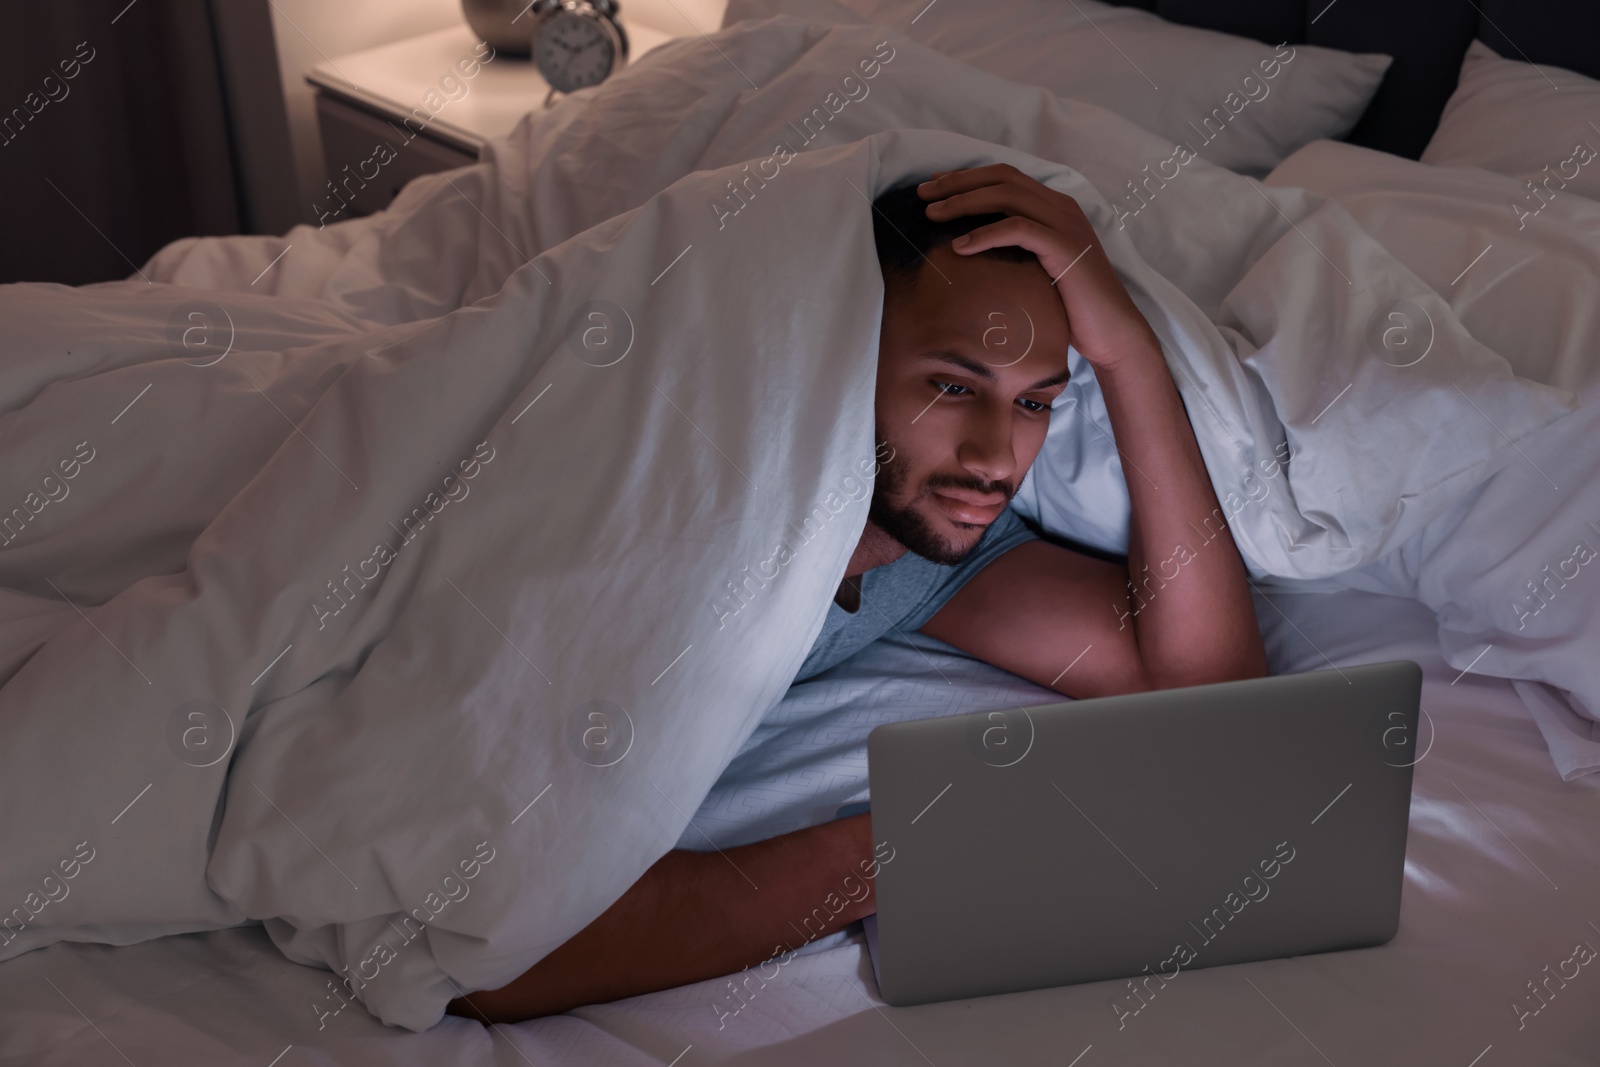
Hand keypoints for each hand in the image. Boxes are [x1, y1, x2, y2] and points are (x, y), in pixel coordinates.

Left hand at [918, 164, 1158, 371]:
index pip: (1004, 176)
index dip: (966, 177)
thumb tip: (968, 249)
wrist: (1111, 332)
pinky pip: (1019, 229)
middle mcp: (1061, 207)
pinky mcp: (1065, 247)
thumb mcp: (1035, 270)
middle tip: (922, 195)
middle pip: (1001, 178)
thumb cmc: (1069, 307)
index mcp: (1054, 207)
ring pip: (1007, 196)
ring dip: (965, 202)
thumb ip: (1012, 250)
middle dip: (957, 183)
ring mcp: (1065, 224)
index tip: (934, 187)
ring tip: (933, 216)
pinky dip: (986, 233)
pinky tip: (960, 246)